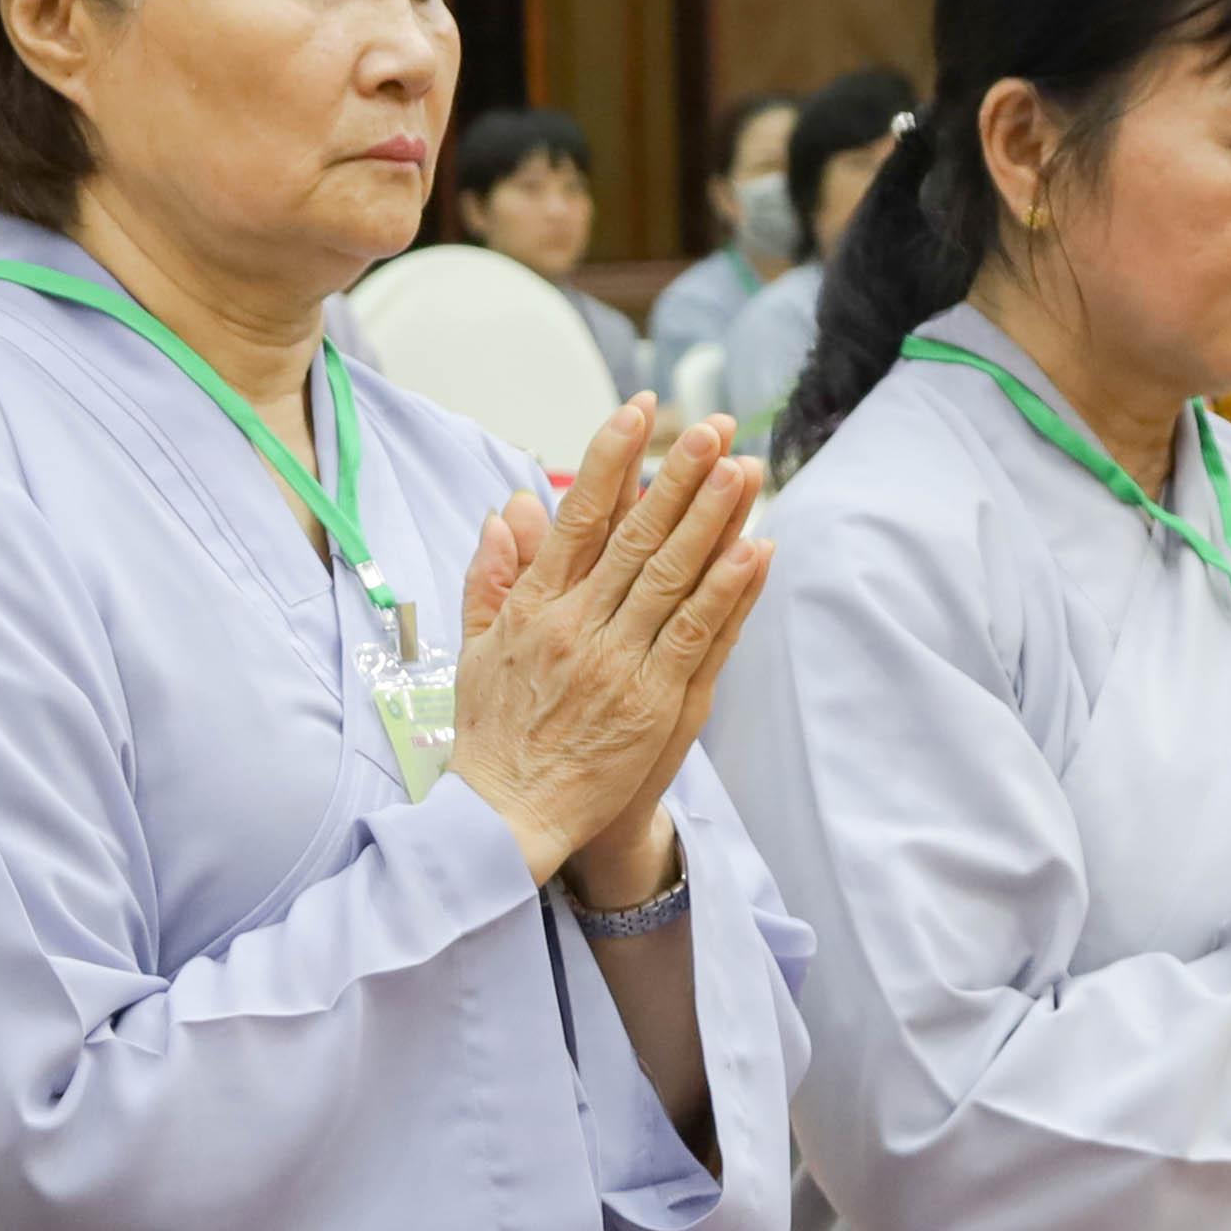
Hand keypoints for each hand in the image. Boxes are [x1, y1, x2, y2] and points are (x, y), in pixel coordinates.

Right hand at [449, 395, 771, 889]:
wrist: (505, 818)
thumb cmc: (493, 734)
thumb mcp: (475, 647)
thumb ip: (491, 575)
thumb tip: (506, 510)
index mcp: (535, 606)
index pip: (578, 516)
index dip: (610, 459)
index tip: (636, 412)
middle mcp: (577, 626)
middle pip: (637, 536)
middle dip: (677, 476)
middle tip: (710, 428)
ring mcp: (619, 664)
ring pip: (673, 576)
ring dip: (712, 518)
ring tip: (742, 467)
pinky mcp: (654, 704)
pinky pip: (698, 636)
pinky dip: (728, 592)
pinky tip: (755, 550)